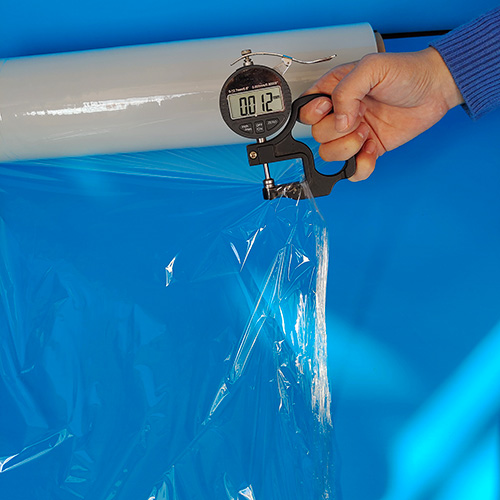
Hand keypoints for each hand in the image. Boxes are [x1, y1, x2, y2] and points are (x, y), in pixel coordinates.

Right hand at [300, 48, 463, 180]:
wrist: (436, 89)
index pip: (305, 111)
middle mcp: (340, 113)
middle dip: (338, 131)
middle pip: (316, 136)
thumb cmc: (406, 71)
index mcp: (333, 90)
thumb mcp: (372, 67)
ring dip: (348, 148)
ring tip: (368, 133)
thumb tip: (338, 121)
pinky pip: (352, 170)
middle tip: (361, 117)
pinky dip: (360, 166)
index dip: (313, 114)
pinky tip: (372, 150)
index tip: (330, 108)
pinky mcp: (368, 149)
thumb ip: (346, 90)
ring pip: (329, 155)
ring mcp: (353, 133)